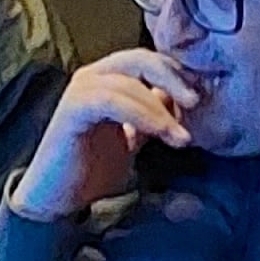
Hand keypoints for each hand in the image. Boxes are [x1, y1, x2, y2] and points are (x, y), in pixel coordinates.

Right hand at [15, 48, 201, 222]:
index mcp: (108, 78)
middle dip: (173, 78)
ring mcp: (81, 89)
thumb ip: (153, 119)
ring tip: (182, 136)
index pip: (149, 60)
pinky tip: (162, 135)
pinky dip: (143, 115)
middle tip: (197, 103)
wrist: (57, 201)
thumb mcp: (134, 140)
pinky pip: (113, 100)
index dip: (177, 74)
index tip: (203, 98)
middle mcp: (94, 76)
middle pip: (141, 59)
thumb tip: (185, 103)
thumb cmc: (93, 171)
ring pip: (130, 79)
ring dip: (161, 108)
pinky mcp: (73, 107)